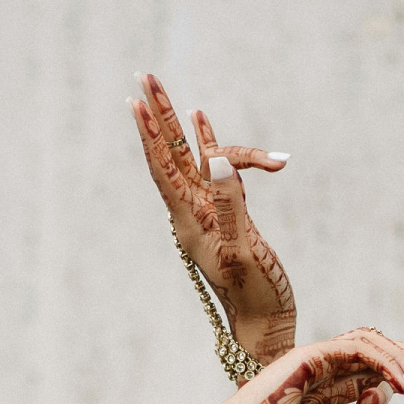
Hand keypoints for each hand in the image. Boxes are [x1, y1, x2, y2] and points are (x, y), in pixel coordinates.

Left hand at [129, 73, 296, 367]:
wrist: (265, 327)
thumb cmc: (256, 296)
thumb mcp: (243, 250)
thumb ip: (229, 204)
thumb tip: (212, 158)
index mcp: (190, 223)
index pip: (164, 170)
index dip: (150, 134)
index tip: (137, 102)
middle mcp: (194, 215)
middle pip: (171, 156)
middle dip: (158, 116)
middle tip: (144, 76)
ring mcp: (210, 215)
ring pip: (195, 161)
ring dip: (186, 128)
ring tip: (177, 97)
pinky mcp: (229, 216)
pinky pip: (214, 172)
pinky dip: (210, 144)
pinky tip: (202, 122)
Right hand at [184, 328, 403, 403]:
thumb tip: (386, 394)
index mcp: (321, 395)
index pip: (370, 377)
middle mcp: (320, 373)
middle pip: (375, 355)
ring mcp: (314, 361)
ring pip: (370, 346)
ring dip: (402, 361)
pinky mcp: (310, 355)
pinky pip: (357, 350)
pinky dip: (385, 362)